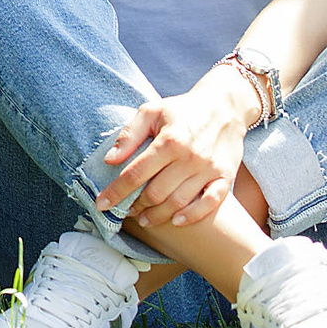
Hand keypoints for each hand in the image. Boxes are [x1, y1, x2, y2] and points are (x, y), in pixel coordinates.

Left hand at [95, 72, 258, 231]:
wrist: (225, 106)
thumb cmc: (182, 110)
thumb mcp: (151, 111)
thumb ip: (129, 135)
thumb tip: (109, 160)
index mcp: (169, 141)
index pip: (135, 174)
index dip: (116, 192)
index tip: (101, 205)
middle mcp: (189, 157)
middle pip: (156, 193)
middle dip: (136, 206)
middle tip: (126, 211)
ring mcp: (209, 169)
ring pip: (179, 202)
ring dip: (158, 216)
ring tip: (145, 219)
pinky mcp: (225, 176)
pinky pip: (210, 203)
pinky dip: (192, 216)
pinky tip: (176, 221)